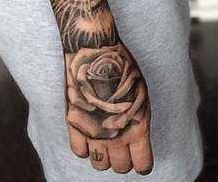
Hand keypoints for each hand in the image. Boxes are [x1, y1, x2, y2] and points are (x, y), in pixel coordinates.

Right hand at [64, 42, 153, 174]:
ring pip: (100, 164)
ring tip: (104, 139)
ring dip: (103, 155)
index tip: (138, 154)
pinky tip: (88, 134)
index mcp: (138, 127)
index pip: (142, 165)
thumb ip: (139, 118)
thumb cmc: (122, 67)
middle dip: (122, 158)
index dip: (141, 161)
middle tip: (120, 142)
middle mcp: (117, 135)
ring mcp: (94, 131)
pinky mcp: (75, 124)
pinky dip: (84, 147)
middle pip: (121, 167)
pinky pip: (78, 152)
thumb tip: (138, 134)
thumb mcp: (141, 93)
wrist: (95, 50)